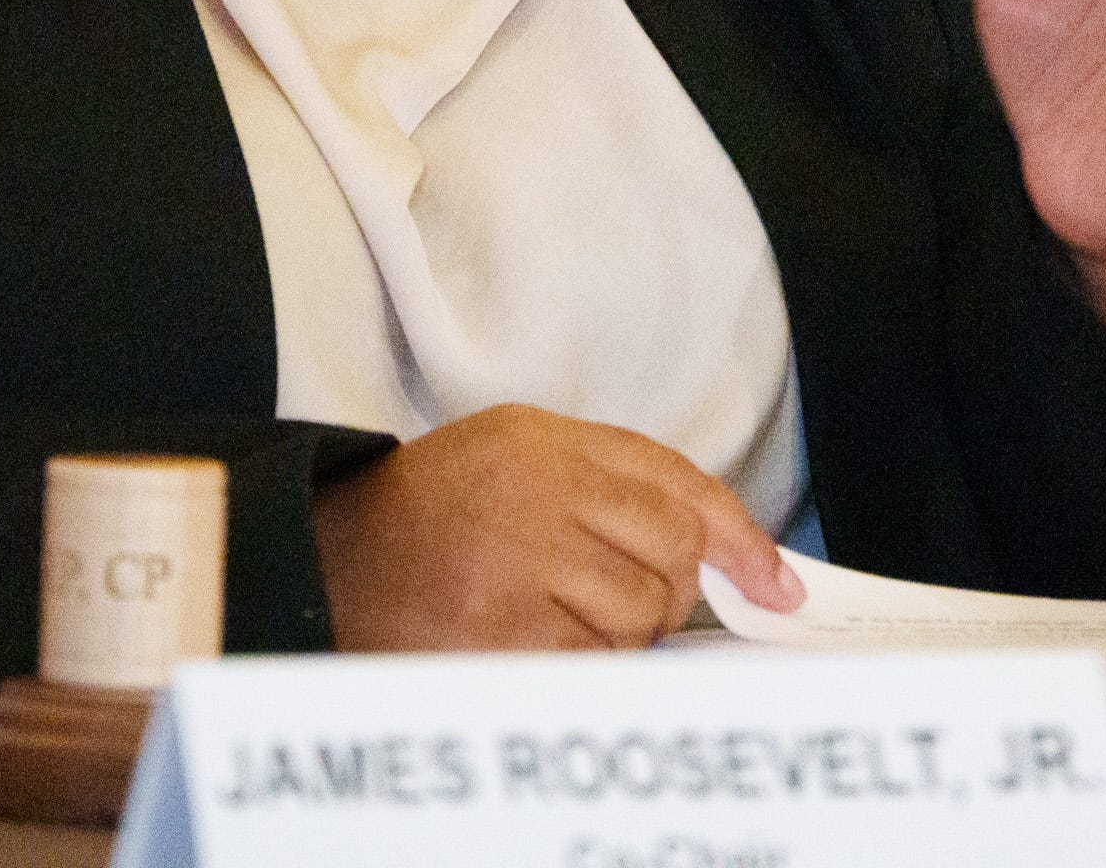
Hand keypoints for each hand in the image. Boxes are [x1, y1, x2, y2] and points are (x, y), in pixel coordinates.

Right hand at [311, 404, 802, 650]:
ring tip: (556, 612)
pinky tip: (536, 640)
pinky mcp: (500, 635)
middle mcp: (536, 494)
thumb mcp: (519, 452)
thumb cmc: (438, 510)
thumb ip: (617, 482)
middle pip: (670, 556)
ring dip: (618, 632)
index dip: (738, 539)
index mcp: (547, 442)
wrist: (331, 558)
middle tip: (613, 592)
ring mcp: (518, 566)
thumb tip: (724, 552)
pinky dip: (583, 664)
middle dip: (664, 588)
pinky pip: (593, 663)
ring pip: (637, 615)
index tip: (775, 584)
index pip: (677, 485)